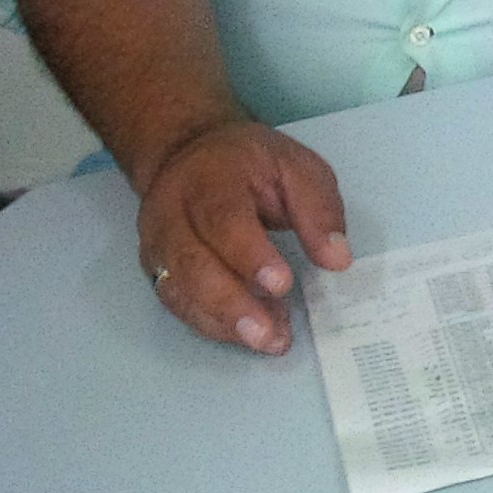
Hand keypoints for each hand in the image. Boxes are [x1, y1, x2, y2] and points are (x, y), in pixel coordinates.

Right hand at [134, 120, 350, 354]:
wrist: (185, 152)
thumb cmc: (250, 162)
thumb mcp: (296, 166)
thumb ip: (318, 210)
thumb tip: (337, 260)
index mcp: (210, 179)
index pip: (224, 221)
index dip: (250, 257)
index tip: (283, 284)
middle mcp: (171, 214)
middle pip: (193, 265)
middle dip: (232, 305)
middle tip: (271, 335)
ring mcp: (157, 244)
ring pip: (180, 291)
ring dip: (224, 323)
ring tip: (269, 341)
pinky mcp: (154, 268)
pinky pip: (177, 304)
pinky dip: (211, 324)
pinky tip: (247, 335)